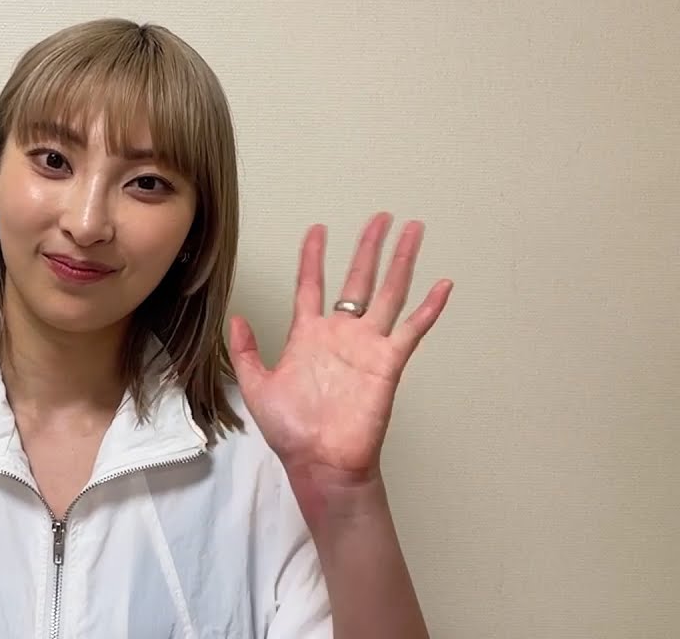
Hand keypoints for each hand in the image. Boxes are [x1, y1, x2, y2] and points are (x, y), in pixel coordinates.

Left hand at [229, 212, 452, 490]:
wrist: (319, 463)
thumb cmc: (292, 431)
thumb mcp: (258, 385)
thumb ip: (247, 350)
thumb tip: (236, 316)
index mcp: (309, 335)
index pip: (312, 284)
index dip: (314, 256)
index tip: (318, 229)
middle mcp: (341, 334)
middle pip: (358, 278)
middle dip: (369, 247)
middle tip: (381, 217)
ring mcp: (366, 346)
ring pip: (389, 293)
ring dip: (401, 261)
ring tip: (413, 231)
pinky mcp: (387, 363)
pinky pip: (412, 330)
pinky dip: (429, 308)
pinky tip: (443, 284)